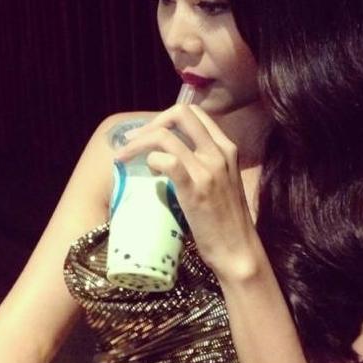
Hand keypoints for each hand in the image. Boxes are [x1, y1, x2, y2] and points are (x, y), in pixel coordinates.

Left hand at [114, 105, 259, 278]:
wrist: (238, 249)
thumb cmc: (228, 220)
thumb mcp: (223, 181)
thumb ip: (205, 163)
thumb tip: (171, 155)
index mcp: (228, 149)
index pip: (196, 113)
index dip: (166, 117)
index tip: (151, 134)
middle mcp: (220, 153)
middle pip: (180, 114)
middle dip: (150, 124)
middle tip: (133, 141)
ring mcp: (208, 170)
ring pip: (165, 136)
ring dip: (137, 143)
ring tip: (123, 157)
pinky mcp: (195, 189)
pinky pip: (166, 161)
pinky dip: (150, 161)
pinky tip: (147, 173)